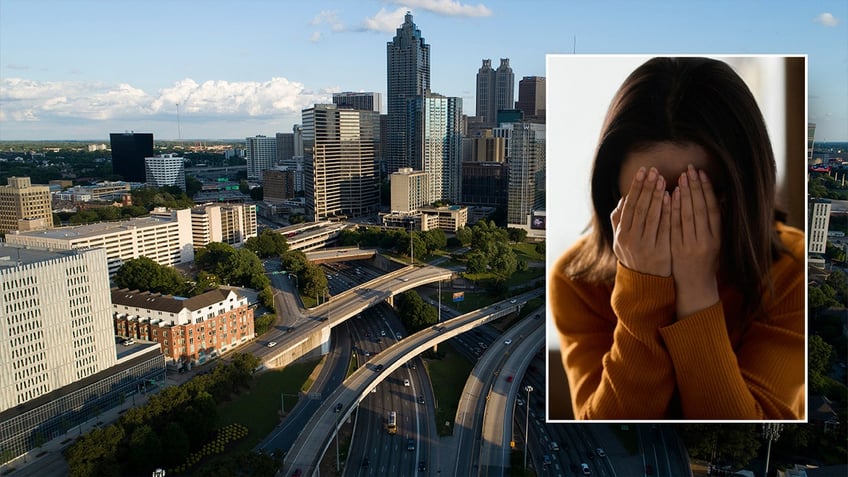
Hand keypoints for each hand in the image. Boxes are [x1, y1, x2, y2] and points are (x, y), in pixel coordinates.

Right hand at [611, 166, 670, 276]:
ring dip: (657, 196)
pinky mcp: (661, 252)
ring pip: (651, 216)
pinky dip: (667, 212)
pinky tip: (672, 198)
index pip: (629, 206)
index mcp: (621, 235)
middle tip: (654, 170)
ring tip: (663, 179)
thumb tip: (623, 199)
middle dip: (647, 188)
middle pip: (639, 208)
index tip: (643, 172)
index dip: (636, 188)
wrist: (646, 285)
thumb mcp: (621, 241)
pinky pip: (664, 228)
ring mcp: (646, 246)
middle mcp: (631, 240)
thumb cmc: (635, 258)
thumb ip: (619, 221)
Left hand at [671, 165, 720, 317]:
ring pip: (686, 216)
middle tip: (689, 170)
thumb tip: (718, 197)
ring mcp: (690, 245)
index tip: (702, 174)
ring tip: (679, 178)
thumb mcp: (716, 242)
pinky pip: (673, 226)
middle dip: (694, 187)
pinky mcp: (676, 249)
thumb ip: (715, 222)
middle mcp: (705, 240)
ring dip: (682, 195)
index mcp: (717, 237)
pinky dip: (671, 210)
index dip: (707, 190)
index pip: (712, 208)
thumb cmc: (706, 261)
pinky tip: (668, 196)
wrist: (695, 286)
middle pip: (699, 209)